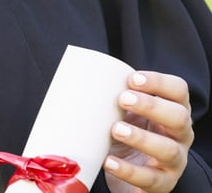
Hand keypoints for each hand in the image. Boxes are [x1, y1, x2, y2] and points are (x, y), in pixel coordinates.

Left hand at [104, 71, 193, 192]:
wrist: (128, 171)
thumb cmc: (127, 129)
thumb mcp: (125, 110)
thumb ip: (113, 94)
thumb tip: (79, 76)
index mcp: (172, 109)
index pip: (178, 90)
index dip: (159, 82)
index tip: (132, 78)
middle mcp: (179, 135)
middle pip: (179, 117)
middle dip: (151, 106)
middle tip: (122, 98)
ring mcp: (174, 161)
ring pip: (168, 150)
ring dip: (141, 138)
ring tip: (115, 129)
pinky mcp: (161, 184)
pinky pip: (150, 179)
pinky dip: (128, 171)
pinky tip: (109, 161)